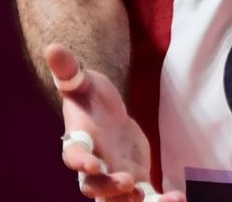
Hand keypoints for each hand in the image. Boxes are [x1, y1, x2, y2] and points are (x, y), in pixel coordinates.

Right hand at [45, 45, 186, 201]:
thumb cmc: (89, 95)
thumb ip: (68, 68)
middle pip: (94, 188)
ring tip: (163, 199)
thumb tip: (52, 46)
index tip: (93, 164)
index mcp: (79, 141)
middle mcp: (94, 165)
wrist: (106, 111)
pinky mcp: (134, 180)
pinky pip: (145, 198)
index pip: (74, 155)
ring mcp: (114, 175)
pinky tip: (178, 197)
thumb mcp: (83, 79)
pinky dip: (160, 201)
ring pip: (119, 200)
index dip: (81, 162)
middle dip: (110, 190)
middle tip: (128, 183)